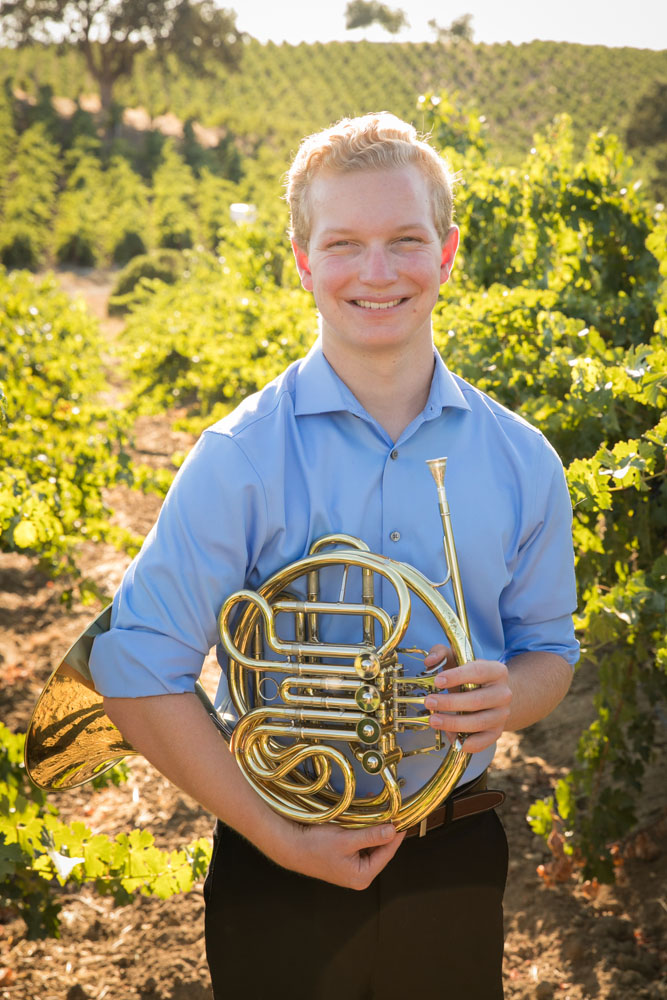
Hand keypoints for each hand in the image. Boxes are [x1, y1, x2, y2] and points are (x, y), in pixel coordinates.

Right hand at [270, 820, 404, 889]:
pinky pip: (360, 845)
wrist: (291, 846)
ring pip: (370, 846)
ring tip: (380, 814)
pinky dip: (364, 833)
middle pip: (379, 850)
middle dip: (384, 832)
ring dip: (373, 831)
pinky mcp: (345, 860)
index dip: (396, 836)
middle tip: (392, 813)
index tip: (404, 820)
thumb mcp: (347, 839)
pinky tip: (365, 820)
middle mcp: (359, 876)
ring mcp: (351, 868)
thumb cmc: (316, 845)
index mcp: (362, 876)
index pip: (387, 854)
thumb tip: (393, 831)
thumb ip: (371, 836)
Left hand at [423, 644, 511, 753]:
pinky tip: (450, 737)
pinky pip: (482, 742)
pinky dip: (466, 742)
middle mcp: (503, 694)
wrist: (491, 694)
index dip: (457, 677)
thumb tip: (429, 662)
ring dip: (453, 723)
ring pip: (478, 722)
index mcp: (497, 671)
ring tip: (433, 720)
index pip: (478, 672)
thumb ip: (441, 654)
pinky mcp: (496, 732)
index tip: (437, 681)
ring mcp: (501, 715)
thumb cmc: (469, 676)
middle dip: (450, 703)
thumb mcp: (458, 659)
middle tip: (428, 701)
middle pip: (477, 701)